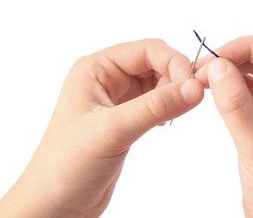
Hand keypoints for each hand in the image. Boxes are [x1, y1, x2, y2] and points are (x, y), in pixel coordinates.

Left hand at [0, 39, 203, 216]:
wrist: (57, 203)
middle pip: (154, 62)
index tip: (193, 85)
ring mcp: (117, 98)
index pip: (146, 50)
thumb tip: (195, 88)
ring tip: (174, 113)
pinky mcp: (126, 117)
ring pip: (157, 81)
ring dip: (173, 91)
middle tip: (191, 98)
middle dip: (176, 75)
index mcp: (96, 69)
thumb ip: (156, 106)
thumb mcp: (114, 130)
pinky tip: (165, 121)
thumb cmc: (68, 164)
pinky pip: (155, 101)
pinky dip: (168, 106)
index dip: (174, 62)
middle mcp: (107, 78)